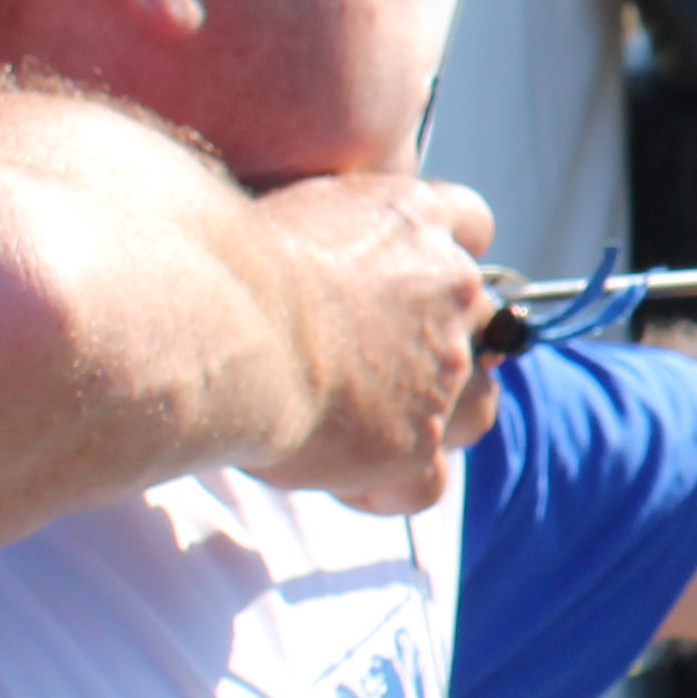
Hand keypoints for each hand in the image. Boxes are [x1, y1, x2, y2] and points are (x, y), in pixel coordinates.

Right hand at [246, 173, 503, 512]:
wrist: (215, 325)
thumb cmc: (221, 261)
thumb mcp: (279, 212)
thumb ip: (322, 226)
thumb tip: (293, 241)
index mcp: (412, 220)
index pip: (469, 221)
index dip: (443, 253)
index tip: (407, 278)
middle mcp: (448, 291)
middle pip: (480, 323)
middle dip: (436, 349)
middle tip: (366, 366)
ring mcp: (442, 372)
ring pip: (476, 408)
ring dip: (434, 421)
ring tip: (364, 426)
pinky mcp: (416, 443)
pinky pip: (428, 482)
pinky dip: (389, 485)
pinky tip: (341, 477)